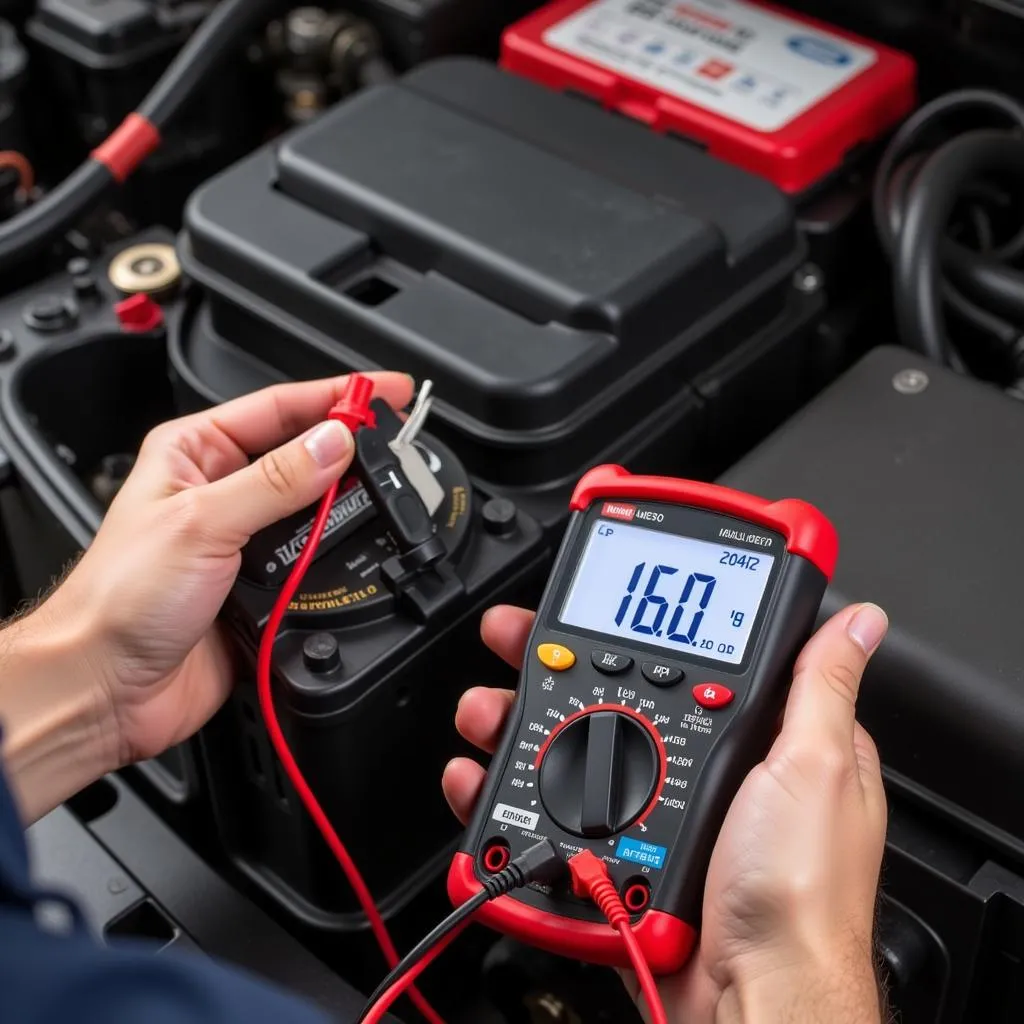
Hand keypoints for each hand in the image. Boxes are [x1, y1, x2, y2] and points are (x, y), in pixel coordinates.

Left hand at [1, 372, 411, 819]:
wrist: (108, 687)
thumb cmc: (119, 598)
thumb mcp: (202, 523)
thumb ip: (275, 481)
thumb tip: (334, 443)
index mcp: (195, 453)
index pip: (280, 407)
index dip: (337, 396)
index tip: (385, 392)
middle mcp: (223, 491)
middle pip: (304, 454)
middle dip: (351, 448)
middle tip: (398, 442)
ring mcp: (246, 539)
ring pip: (316, 509)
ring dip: (348, 506)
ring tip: (386, 493)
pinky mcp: (265, 585)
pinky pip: (317, 560)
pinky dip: (341, 556)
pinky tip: (361, 549)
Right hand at [443, 603, 888, 1023]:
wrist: (751, 1002)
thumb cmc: (801, 895)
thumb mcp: (816, 768)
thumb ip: (821, 688)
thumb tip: (860, 622)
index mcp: (758, 742)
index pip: (687, 659)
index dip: (636, 626)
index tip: (594, 605)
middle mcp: (703, 773)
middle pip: (615, 698)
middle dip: (552, 668)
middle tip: (511, 645)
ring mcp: (656, 813)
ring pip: (574, 754)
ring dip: (517, 727)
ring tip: (486, 714)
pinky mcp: (618, 858)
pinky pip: (554, 818)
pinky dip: (508, 799)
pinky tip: (483, 782)